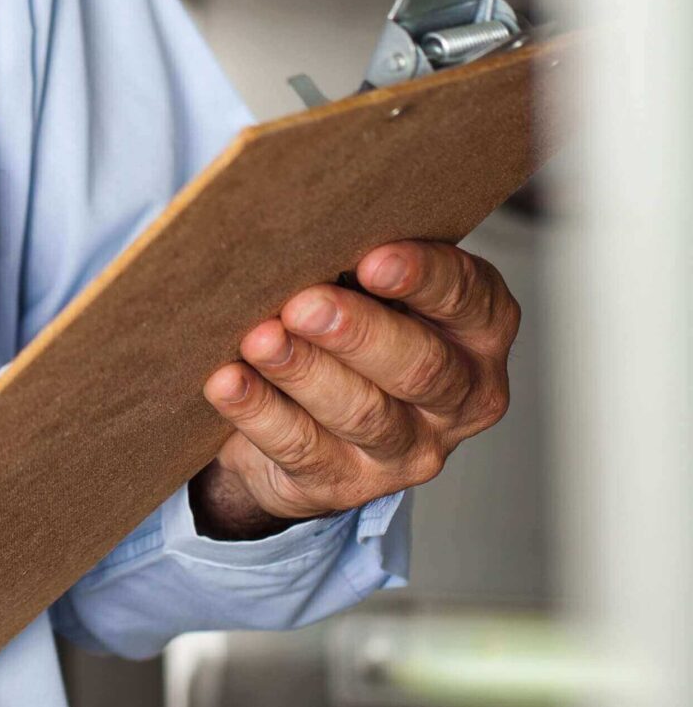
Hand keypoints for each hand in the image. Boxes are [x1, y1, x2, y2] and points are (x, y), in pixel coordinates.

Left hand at [191, 241, 518, 539]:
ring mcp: (407, 449)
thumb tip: (300, 223)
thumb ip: (355, 254)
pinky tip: (228, 381)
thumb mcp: (367, 282)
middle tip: (303, 304)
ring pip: (362, 412)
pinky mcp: (346, 483)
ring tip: (260, 339)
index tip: (372, 259)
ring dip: (305, 371)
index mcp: (478, 330)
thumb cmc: (348, 314)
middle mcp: (459, 396)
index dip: (423, 278)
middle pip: (420, 366)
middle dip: (358, 332)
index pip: (467, 299)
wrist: (307, 406)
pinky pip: (302, 448)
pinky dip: (260, 411)